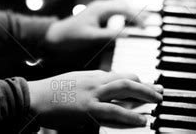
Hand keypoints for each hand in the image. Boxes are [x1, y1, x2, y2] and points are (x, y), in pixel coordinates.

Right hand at [27, 70, 162, 128]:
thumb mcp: (76, 82)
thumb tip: (108, 90)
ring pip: (124, 92)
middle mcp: (96, 82)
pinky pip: (113, 113)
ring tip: (157, 103)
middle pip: (126, 80)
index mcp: (93, 75)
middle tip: (160, 91)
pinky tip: (141, 121)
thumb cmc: (53, 91)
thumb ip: (93, 84)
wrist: (35, 96)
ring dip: (143, 97)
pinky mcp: (87, 110)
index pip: (121, 75)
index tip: (149, 85)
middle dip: (146, 86)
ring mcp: (92, 95)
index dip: (137, 80)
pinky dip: (129, 117)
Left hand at [44, 0, 146, 51]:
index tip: (144, 27)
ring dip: (131, 13)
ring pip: (120, 7)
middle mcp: (101, 6)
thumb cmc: (71, 36)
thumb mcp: (92, 37)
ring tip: (144, 21)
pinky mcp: (98, 15)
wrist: (56, 35)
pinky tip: (129, 23)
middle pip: (124, 5)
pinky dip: (125, 16)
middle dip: (137, 13)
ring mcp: (99, 9)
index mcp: (100, 8)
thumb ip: (109, 35)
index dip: (136, 16)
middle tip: (148, 24)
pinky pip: (115, 12)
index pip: (123, 8)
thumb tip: (128, 34)